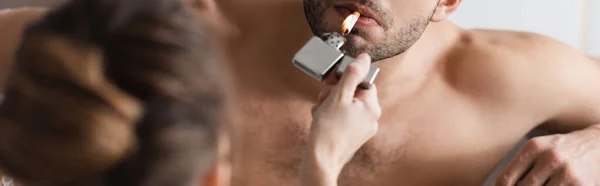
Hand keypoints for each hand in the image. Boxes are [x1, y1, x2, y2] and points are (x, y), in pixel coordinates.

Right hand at [303, 53, 380, 174]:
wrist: (321, 159)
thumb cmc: (329, 129)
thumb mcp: (338, 95)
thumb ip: (352, 74)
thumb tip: (364, 57)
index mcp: (372, 106)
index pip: (362, 81)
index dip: (345, 80)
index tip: (332, 84)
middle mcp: (371, 118)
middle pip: (352, 93)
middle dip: (334, 93)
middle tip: (324, 99)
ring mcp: (363, 129)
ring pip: (345, 105)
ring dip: (330, 103)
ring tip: (321, 112)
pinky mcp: (353, 137)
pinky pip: (343, 118)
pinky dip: (331, 115)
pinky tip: (321, 119)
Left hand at [494, 125, 599, 185]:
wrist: (597, 144)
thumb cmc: (561, 149)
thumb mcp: (539, 149)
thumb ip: (520, 166)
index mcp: (534, 147)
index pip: (506, 179)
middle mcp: (550, 158)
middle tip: (527, 185)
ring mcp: (567, 172)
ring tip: (543, 182)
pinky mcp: (581, 184)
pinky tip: (555, 185)